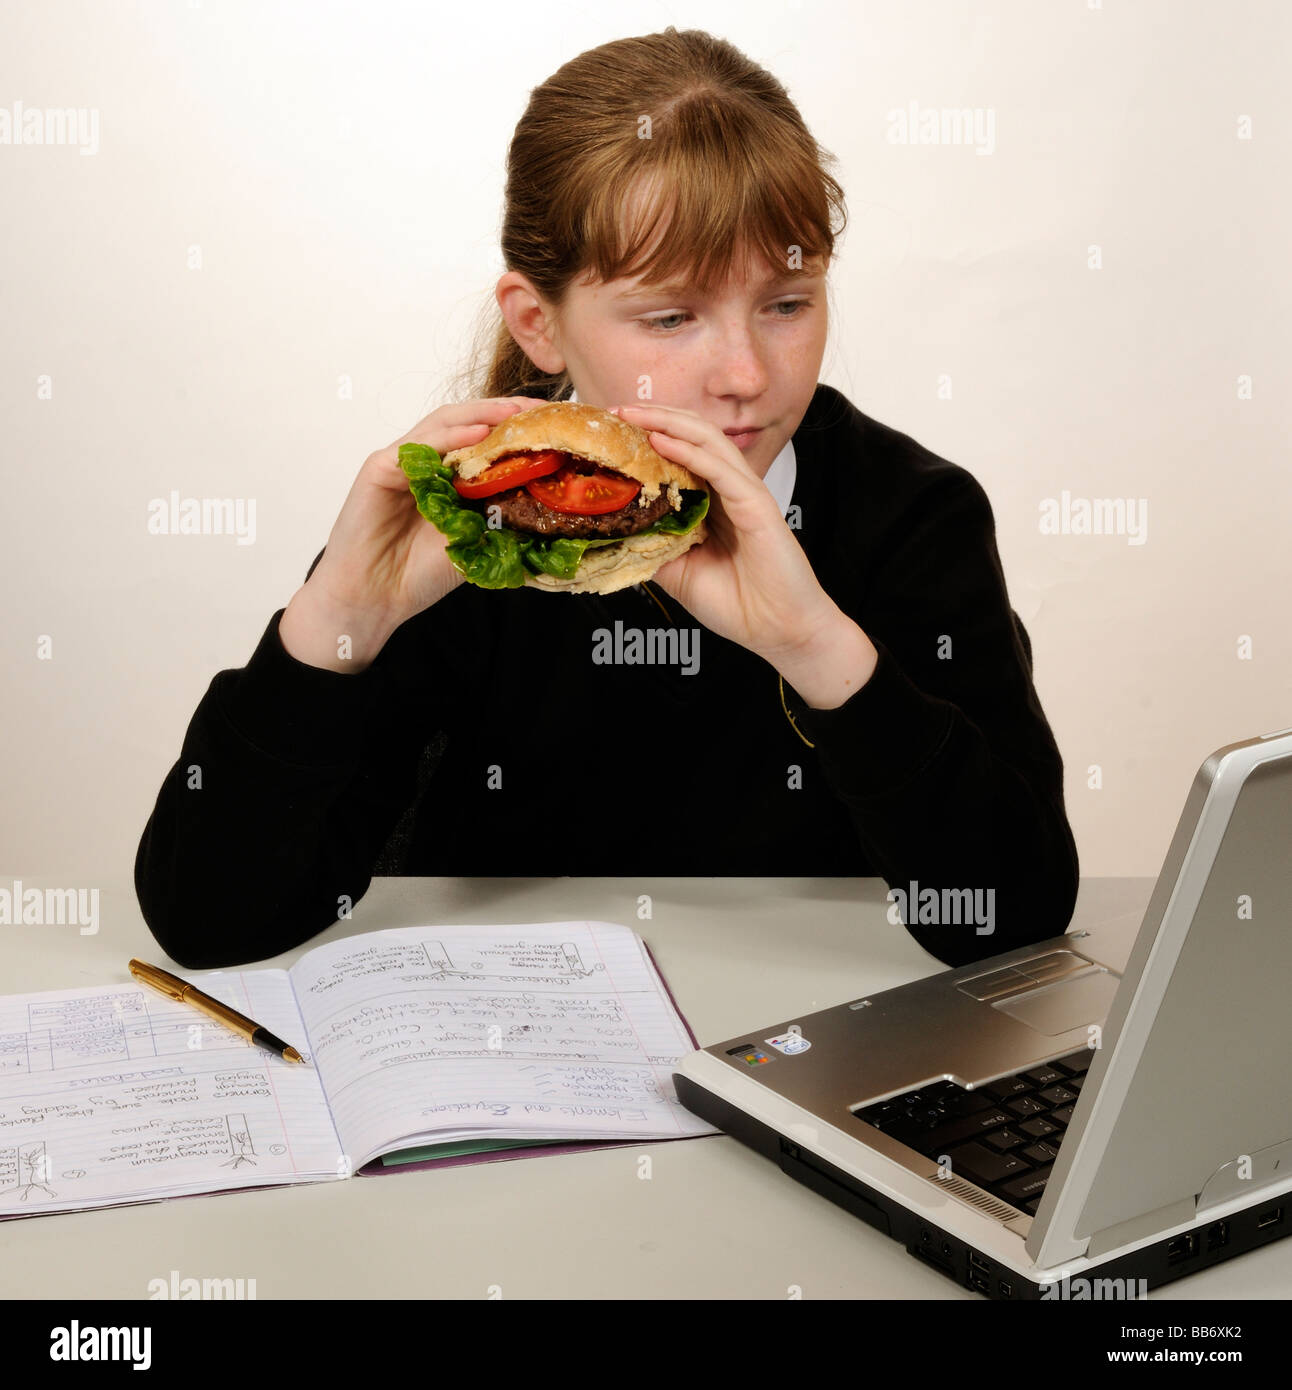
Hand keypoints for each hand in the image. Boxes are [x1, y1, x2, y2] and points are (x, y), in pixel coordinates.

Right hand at [307, 396, 550, 630]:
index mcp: (446, 478)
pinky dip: (450, 436)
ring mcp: (400, 462)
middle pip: (465, 423)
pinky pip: (418, 445)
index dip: (514, 430)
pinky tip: (478, 434)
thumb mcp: (474, 543)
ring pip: (443, 424)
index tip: (550, 424)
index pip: (482, 441)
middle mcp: (423, 463)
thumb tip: (548, 504)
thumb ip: (499, 517)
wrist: (372, 598)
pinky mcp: (379, 468)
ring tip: (514, 412)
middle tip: (539, 409)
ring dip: (480, 414)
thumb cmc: (417, 574)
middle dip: (503, 412)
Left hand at [612, 402, 842, 662]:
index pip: (681, 453)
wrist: (778, 631)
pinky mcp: (757, 505)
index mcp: (714, 502)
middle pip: (693, 435)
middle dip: (654, 417)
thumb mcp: (679, 574)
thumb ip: (654, 548)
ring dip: (668, 422)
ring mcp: (745, 494)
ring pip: (707, 440)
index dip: (647, 436)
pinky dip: (689, 451)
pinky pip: (720, 469)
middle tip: (615, 410)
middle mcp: (730, 490)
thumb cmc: (738, 605)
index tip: (611, 431)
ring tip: (632, 414)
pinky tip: (661, 440)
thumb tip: (615, 533)